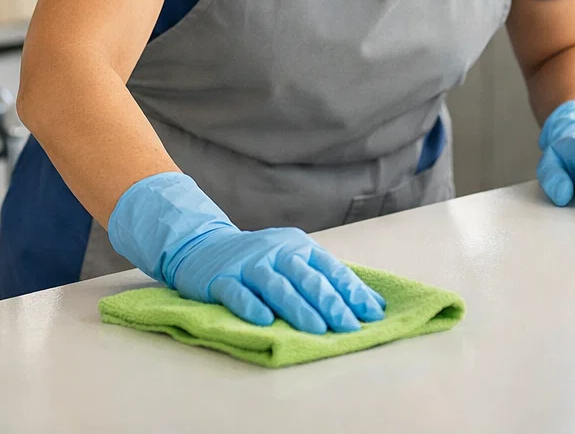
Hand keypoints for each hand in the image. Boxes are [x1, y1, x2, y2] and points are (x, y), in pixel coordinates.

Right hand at [108, 172, 384, 333]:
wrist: (203, 246)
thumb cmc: (258, 261)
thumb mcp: (291, 260)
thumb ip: (325, 278)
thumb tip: (371, 304)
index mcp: (297, 246)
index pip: (330, 269)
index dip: (351, 291)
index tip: (371, 313)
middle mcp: (275, 251)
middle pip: (306, 278)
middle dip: (330, 303)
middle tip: (349, 326)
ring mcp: (248, 264)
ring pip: (277, 286)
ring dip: (298, 308)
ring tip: (317, 329)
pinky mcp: (221, 278)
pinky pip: (238, 293)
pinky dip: (251, 306)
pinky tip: (264, 321)